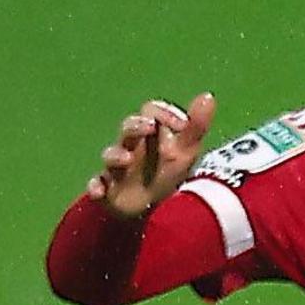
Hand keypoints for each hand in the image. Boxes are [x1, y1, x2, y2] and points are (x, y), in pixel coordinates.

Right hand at [94, 93, 217, 218]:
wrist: (150, 208)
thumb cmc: (167, 173)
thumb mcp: (185, 151)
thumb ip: (196, 125)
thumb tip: (208, 95)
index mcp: (150, 134)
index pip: (151, 111)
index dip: (164, 112)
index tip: (183, 124)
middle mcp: (131, 146)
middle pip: (128, 128)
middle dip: (136, 126)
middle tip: (149, 125)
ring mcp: (117, 167)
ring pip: (111, 155)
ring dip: (116, 155)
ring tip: (126, 158)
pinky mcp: (107, 189)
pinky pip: (96, 185)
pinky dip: (95, 188)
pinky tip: (98, 191)